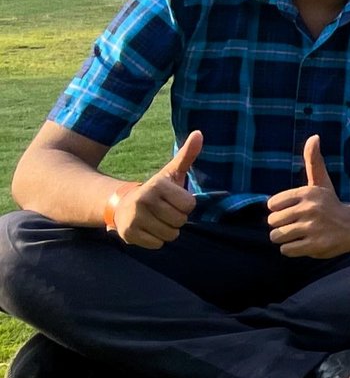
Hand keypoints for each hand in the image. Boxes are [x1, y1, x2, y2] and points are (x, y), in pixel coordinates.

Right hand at [106, 130, 202, 248]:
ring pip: (170, 235)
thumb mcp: (171, 172)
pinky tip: (148, 229)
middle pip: (180, 221)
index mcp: (157, 185)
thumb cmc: (157, 190)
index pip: (189, 205)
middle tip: (164, 211)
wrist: (122, 205)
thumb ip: (187, 155)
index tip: (173, 200)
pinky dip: (156, 240)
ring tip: (157, 220)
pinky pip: (157, 244)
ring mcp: (134, 218)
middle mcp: (143, 200)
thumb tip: (199, 133)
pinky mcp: (128, 234)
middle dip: (177, 219)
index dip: (185, 205)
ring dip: (167, 231)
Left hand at [267, 136, 349, 258]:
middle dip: (282, 226)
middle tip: (299, 224)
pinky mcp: (315, 245)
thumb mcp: (321, 182)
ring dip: (286, 238)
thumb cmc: (331, 204)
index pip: (272, 205)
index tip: (296, 211)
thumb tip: (314, 136)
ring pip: (277, 236)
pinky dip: (293, 249)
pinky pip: (286, 250)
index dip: (281, 210)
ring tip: (302, 234)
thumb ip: (313, 161)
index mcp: (307, 192)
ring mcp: (312, 228)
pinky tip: (306, 243)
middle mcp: (310, 209)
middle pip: (272, 222)